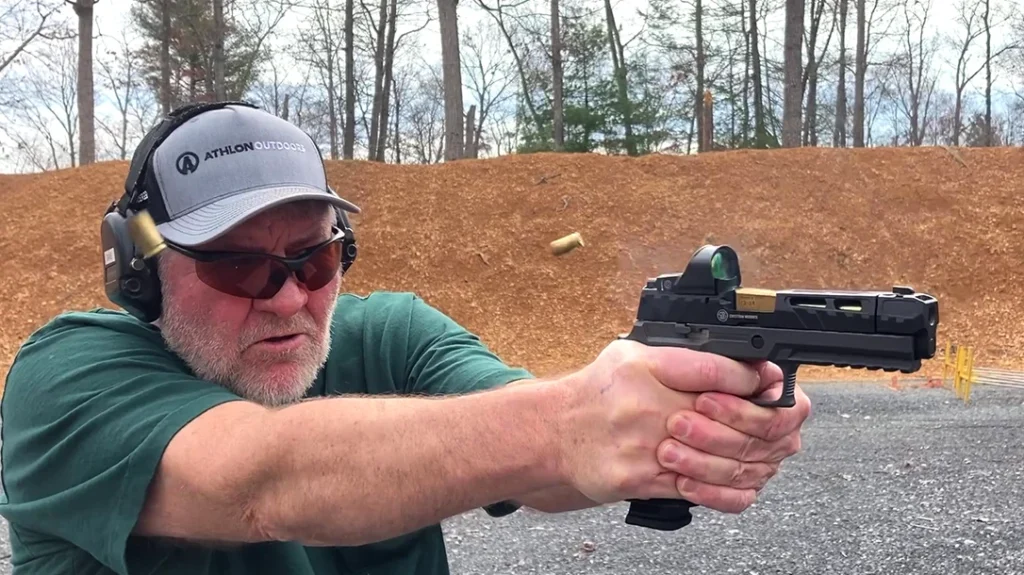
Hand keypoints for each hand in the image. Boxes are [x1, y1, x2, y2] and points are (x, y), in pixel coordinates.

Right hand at [553, 339, 768, 504]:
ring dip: (746, 456)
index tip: (766, 380)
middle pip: (723, 417)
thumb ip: (682, 357)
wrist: (556, 432)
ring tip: (760, 450)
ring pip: (715, 458)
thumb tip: (740, 363)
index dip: (750, 377)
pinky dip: (723, 486)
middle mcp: (643, 405)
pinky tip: (735, 476)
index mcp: (645, 367)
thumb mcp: (635, 355)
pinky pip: (695, 489)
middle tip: (774, 421)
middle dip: (757, 421)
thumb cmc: (599, 392)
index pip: (714, 370)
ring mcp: (642, 445)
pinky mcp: (639, 479)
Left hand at [656, 364, 810, 513]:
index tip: (703, 401)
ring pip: (743, 471)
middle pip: (759, 443)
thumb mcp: (683, 362)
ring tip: (669, 451)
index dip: (742, 411)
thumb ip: (721, 367)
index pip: (779, 411)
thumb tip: (751, 375)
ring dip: (703, 463)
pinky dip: (708, 492)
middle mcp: (773, 429)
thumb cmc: (664, 379)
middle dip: (714, 435)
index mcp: (774, 392)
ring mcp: (761, 461)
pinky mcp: (742, 487)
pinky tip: (683, 481)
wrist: (637, 408)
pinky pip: (735, 498)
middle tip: (677, 424)